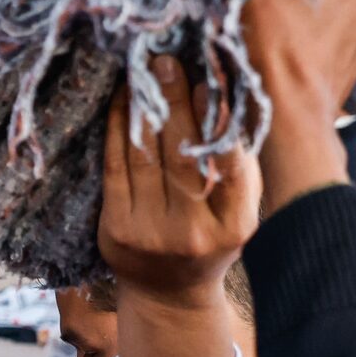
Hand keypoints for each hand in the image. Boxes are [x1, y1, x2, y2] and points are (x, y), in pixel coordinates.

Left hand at [100, 55, 260, 311]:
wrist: (169, 295)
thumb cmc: (211, 237)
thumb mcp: (239, 209)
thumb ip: (237, 163)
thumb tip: (223, 97)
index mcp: (234, 225)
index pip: (229, 165)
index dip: (217, 120)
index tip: (209, 80)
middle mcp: (192, 232)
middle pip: (182, 155)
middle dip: (175, 102)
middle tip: (168, 61)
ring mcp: (150, 233)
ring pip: (145, 156)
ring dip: (144, 107)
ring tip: (145, 71)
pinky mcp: (116, 229)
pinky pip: (116, 167)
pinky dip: (119, 129)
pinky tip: (124, 101)